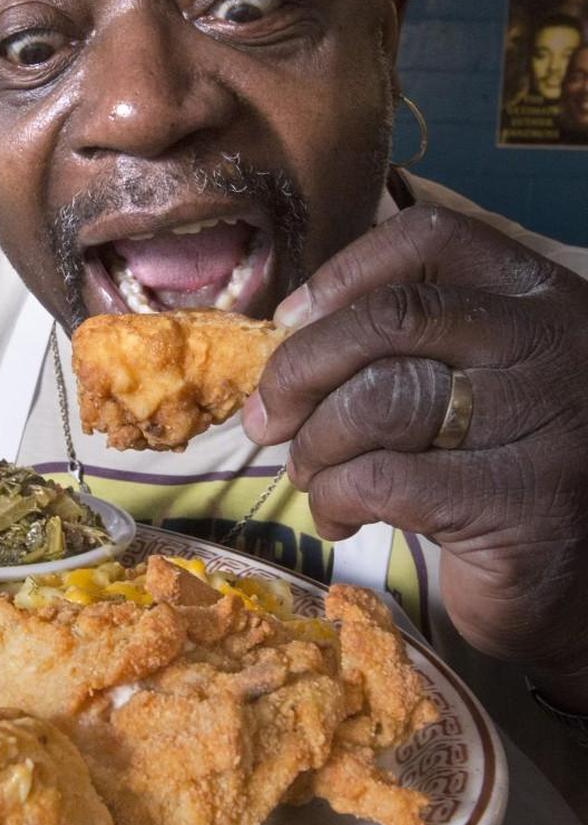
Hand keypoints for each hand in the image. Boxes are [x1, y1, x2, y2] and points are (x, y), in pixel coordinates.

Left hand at [242, 204, 587, 705]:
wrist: (573, 585)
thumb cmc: (493, 470)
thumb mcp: (465, 381)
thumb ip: (401, 344)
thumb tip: (283, 335)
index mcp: (534, 298)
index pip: (430, 239)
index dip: (341, 273)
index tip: (289, 322)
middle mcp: (552, 343)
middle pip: (390, 318)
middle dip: (300, 367)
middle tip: (267, 417)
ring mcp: (546, 421)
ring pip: (380, 399)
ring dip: (315, 444)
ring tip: (311, 476)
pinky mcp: (525, 503)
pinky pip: (382, 479)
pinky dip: (334, 498)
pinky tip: (337, 517)